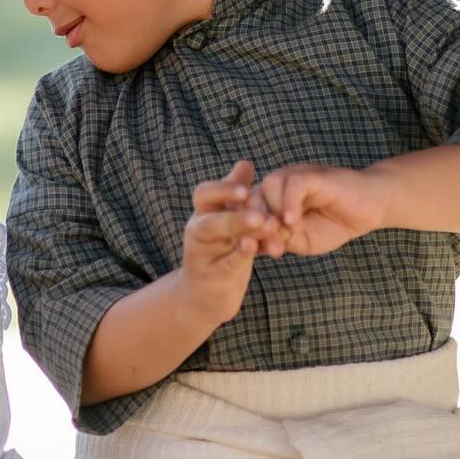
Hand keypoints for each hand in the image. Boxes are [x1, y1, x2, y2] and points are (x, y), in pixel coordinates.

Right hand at [179, 160, 282, 328]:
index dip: (223, 188)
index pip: (204, 194)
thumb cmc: (220, 252)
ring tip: (261, 223)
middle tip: (255, 205)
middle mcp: (198, 231)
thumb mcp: (228, 222)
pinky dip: (239, 255)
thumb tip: (244, 163)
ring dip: (237, 226)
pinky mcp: (212, 276)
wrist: (205, 295)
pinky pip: (225, 263)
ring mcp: (202, 254)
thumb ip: (235, 195)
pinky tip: (253, 248)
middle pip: (208, 215)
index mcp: (203, 215)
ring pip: (214, 236)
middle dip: (232, 209)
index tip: (246, 188)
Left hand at [250, 163, 388, 256]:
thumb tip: (261, 247)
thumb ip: (282, 241)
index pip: (248, 212)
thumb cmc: (334, 224)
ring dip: (270, 213)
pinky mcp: (313, 174)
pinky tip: (292, 222)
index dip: (244, 230)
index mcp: (272, 200)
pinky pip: (293, 184)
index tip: (246, 250)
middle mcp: (279, 184)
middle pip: (252, 197)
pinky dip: (289, 203)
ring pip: (268, 187)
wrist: (370, 208)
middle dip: (251, 223)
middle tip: (258, 243)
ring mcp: (295, 176)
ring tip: (278, 234)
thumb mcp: (303, 241)